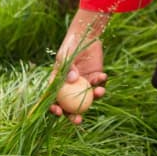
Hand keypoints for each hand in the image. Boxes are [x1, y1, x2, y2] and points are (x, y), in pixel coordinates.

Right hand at [48, 8, 109, 123]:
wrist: (86, 36)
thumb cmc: (70, 46)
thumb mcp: (65, 56)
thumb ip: (67, 68)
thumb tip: (71, 81)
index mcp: (58, 84)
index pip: (53, 100)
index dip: (54, 109)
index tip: (58, 112)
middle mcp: (70, 88)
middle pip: (70, 106)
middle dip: (73, 116)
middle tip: (78, 120)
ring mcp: (83, 85)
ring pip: (87, 99)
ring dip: (93, 99)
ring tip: (99, 92)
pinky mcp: (95, 79)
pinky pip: (98, 86)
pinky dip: (101, 84)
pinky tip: (103, 76)